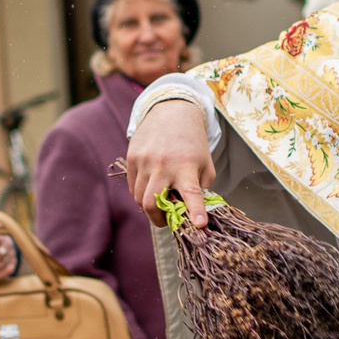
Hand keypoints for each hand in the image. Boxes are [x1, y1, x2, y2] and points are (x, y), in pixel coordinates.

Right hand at [126, 95, 216, 225]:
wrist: (172, 113)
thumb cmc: (192, 143)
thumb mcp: (206, 163)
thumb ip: (202, 189)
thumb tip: (194, 213)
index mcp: (187, 166)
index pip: (192, 192)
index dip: (195, 210)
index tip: (200, 225)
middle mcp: (163, 164)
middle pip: (152, 203)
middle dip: (158, 220)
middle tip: (166, 221)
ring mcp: (145, 161)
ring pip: (139, 198)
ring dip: (149, 208)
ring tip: (159, 203)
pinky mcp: (132, 157)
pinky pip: (133, 187)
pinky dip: (141, 194)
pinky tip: (151, 187)